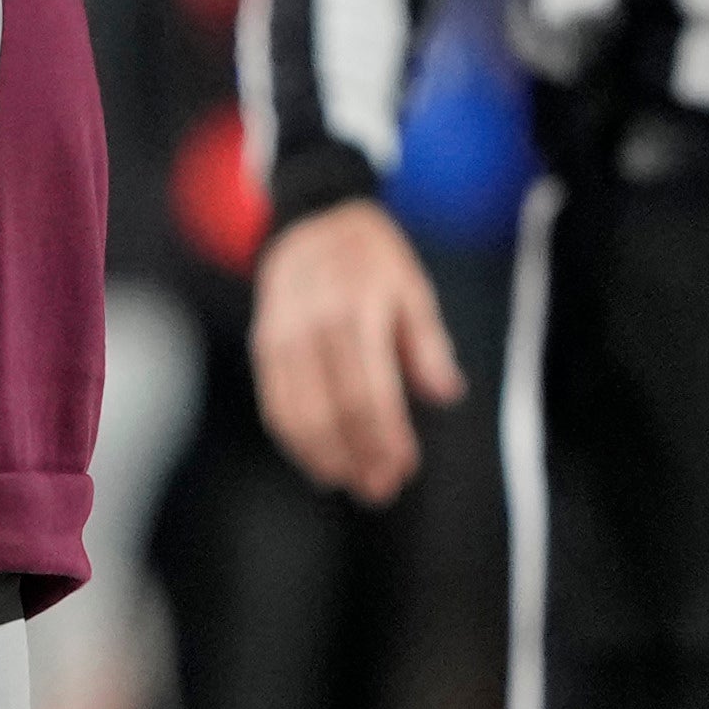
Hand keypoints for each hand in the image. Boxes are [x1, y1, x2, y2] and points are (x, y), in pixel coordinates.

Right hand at [250, 200, 466, 504]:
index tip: (404, 467)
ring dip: (325, 458)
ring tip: (353, 483)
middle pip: (332, 410)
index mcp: (355, 310)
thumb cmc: (373, 260)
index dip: (385, 437)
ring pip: (296, 415)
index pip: (369, 392)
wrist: (311, 219)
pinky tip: (320, 462)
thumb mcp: (412, 287)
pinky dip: (295, 441)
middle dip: (358, 457)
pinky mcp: (262, 346)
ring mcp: (280, 337)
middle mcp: (312, 326)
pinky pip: (274, 404)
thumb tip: (446, 394)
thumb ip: (427, 343)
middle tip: (380, 490)